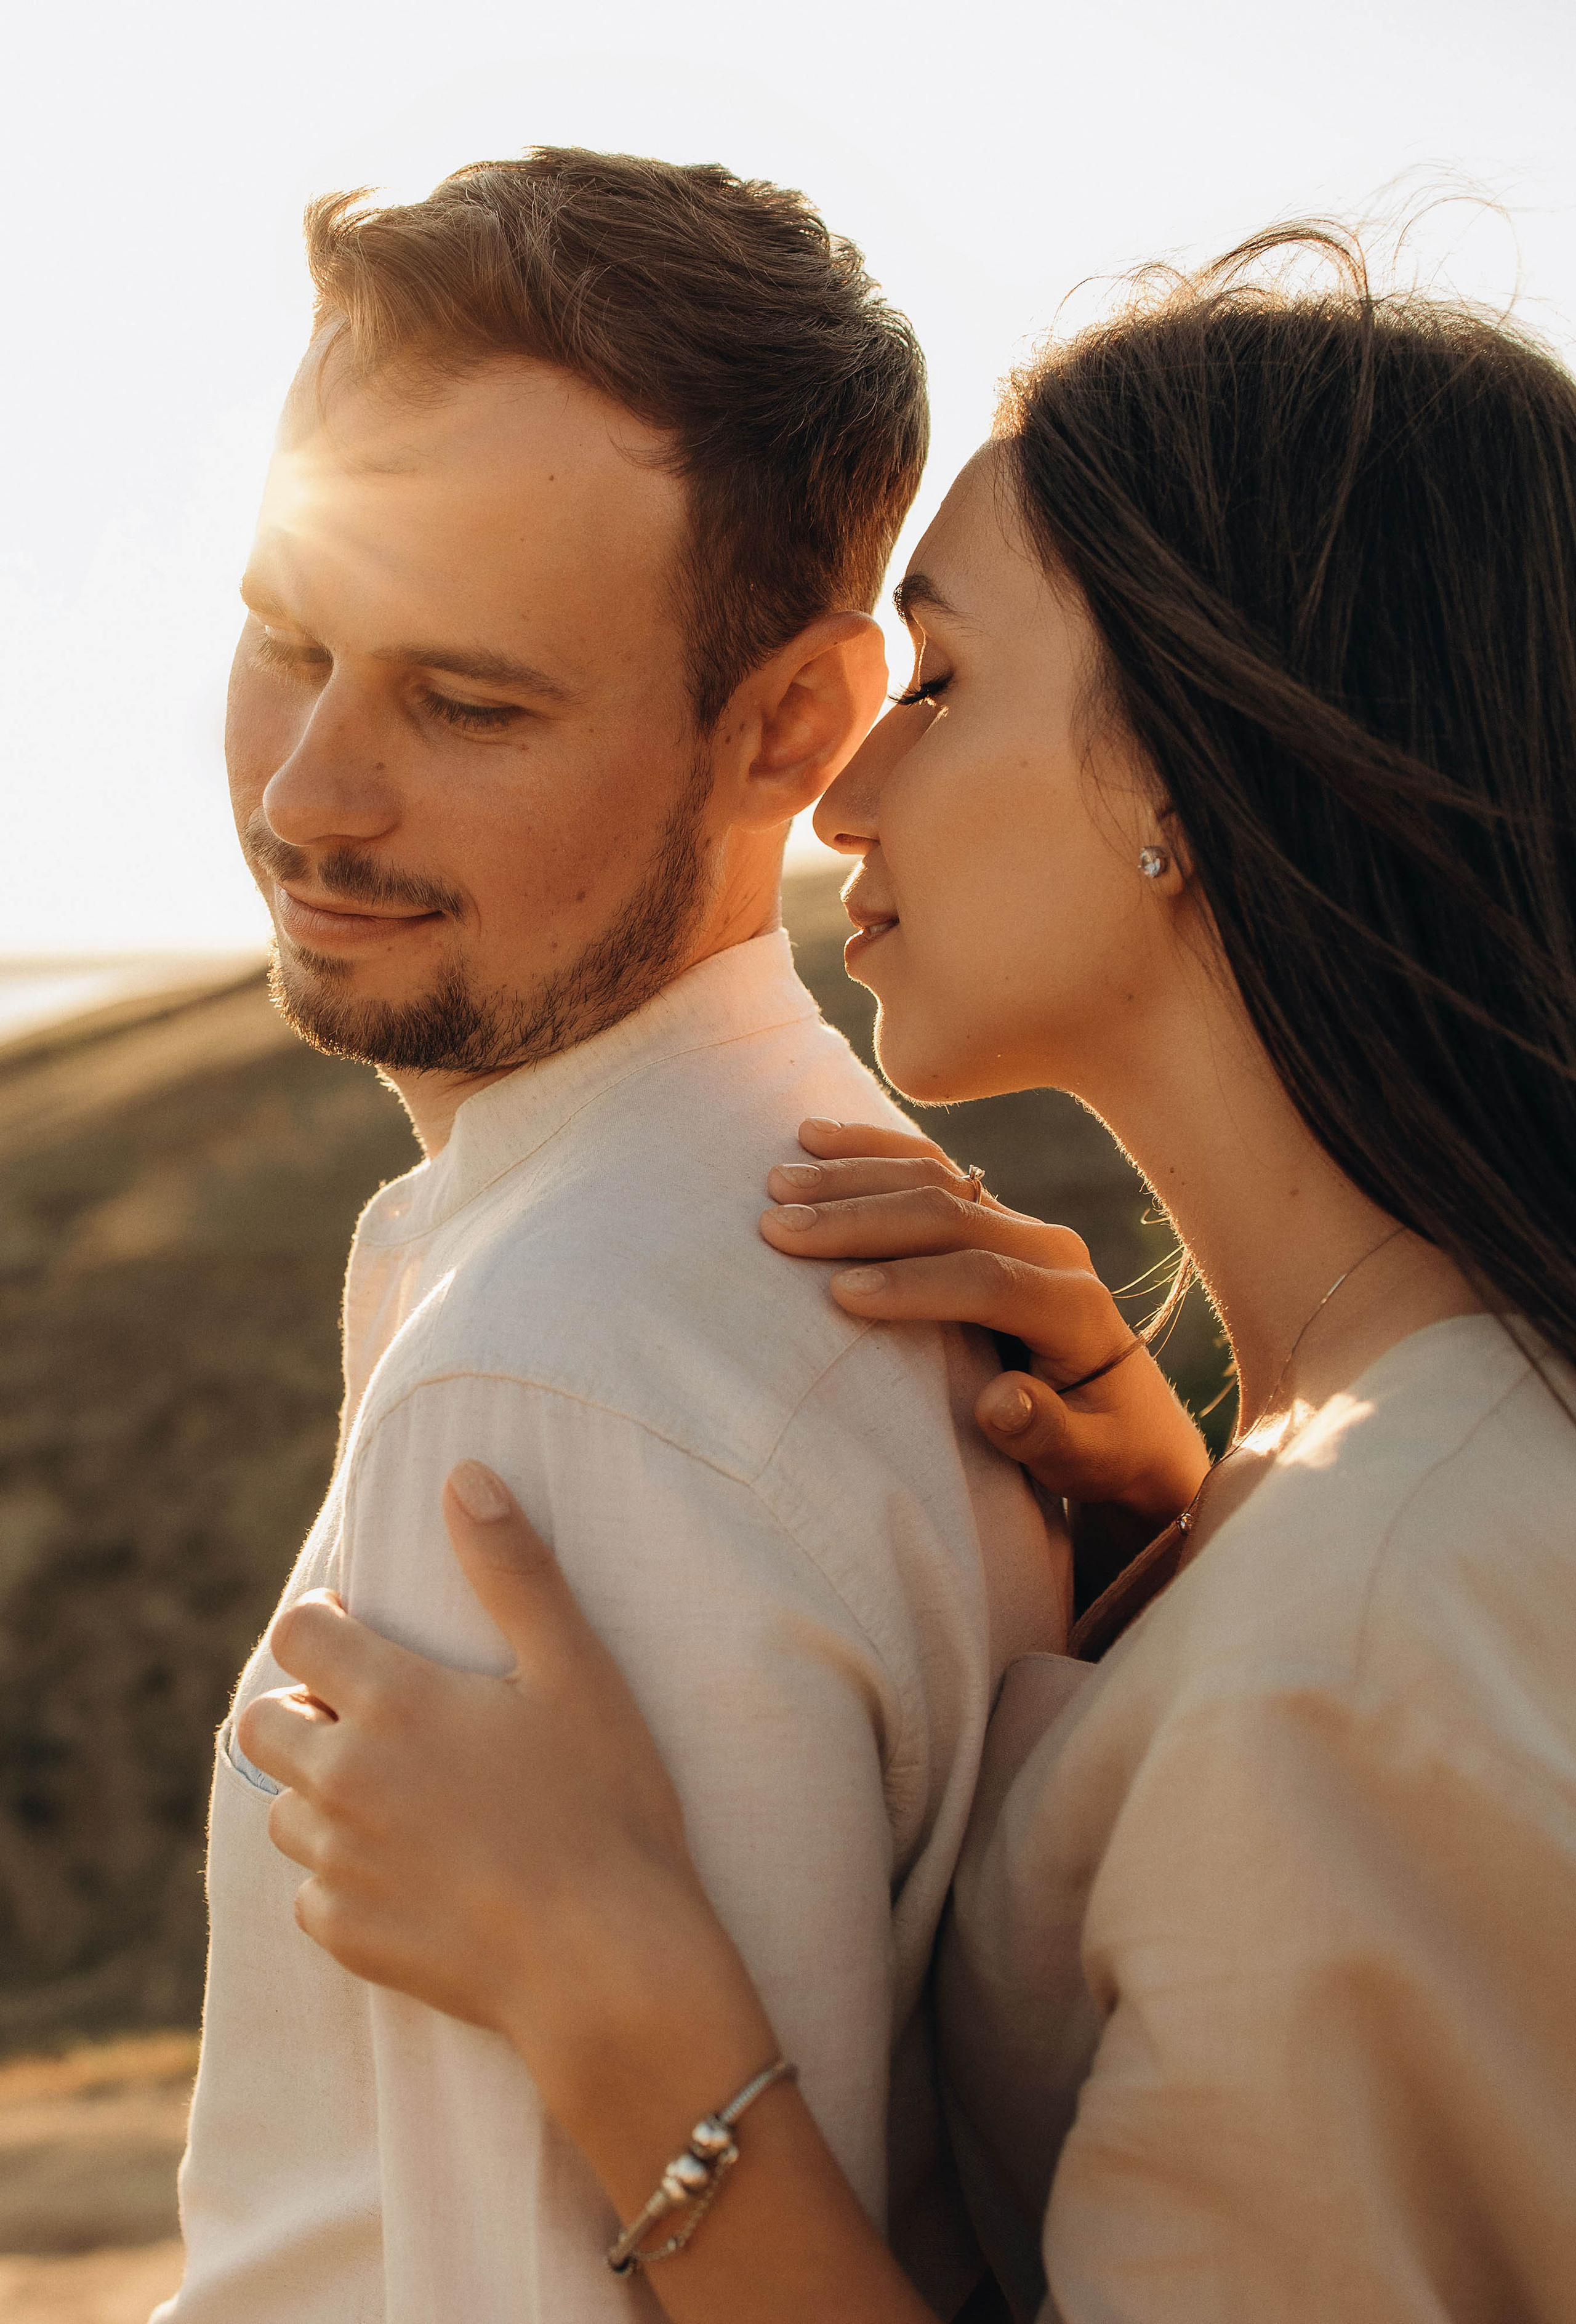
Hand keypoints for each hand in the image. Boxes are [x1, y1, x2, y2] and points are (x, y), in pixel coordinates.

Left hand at [235, 1462, 773, 2156]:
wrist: (609, 1963)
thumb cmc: (604, 1806)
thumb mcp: (575, 1671)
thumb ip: (514, 1569)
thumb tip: (465, 1473)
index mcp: (393, 1703)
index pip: (297, 1635)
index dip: (324, 1627)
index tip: (363, 1635)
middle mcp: (344, 1779)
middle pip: (262, 1723)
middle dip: (305, 1709)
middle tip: (382, 1718)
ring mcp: (338, 1863)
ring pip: (285, 1809)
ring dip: (324, 1792)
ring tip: (406, 1798)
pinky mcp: (345, 1934)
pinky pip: (310, 1891)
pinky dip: (345, 1874)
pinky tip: (414, 1872)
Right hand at [759, 1119, 1208, 1531]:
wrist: (1130, 1417)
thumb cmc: (1099, 1449)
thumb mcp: (1089, 1461)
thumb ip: (1050, 1436)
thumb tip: (1003, 1402)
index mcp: (1075, 1309)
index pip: (988, 1281)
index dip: (915, 1284)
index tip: (840, 1293)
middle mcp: (1051, 1251)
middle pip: (951, 1217)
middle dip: (861, 1220)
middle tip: (780, 1228)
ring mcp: (1020, 1224)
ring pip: (934, 1180)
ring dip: (852, 1177)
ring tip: (779, 1184)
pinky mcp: (992, 1215)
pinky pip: (929, 1168)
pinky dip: (870, 1151)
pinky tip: (812, 1138)